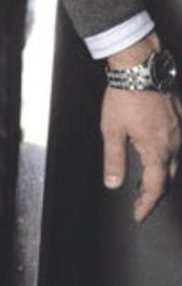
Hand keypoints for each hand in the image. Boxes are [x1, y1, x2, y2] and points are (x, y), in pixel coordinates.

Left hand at [101, 34, 181, 221]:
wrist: (140, 70)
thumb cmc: (124, 97)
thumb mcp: (111, 131)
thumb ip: (114, 159)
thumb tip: (113, 183)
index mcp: (156, 149)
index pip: (155, 188)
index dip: (146, 205)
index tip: (138, 215)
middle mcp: (172, 143)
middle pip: (167, 178)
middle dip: (154, 193)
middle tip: (139, 202)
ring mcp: (178, 132)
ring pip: (173, 162)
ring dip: (159, 176)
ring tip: (143, 183)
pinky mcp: (177, 121)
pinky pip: (175, 146)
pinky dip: (164, 158)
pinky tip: (153, 155)